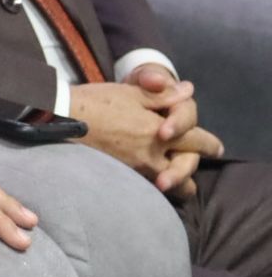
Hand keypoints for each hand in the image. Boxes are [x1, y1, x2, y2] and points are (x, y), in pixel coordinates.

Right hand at [70, 81, 223, 197]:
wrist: (60, 120)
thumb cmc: (95, 102)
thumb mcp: (131, 92)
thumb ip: (163, 95)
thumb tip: (188, 91)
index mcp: (160, 131)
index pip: (197, 140)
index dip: (208, 143)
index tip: (215, 148)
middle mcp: (153, 155)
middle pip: (188, 169)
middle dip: (193, 166)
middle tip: (195, 167)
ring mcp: (138, 169)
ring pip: (171, 185)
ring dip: (176, 179)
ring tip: (174, 177)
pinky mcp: (123, 176)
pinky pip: (149, 185)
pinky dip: (154, 182)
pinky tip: (149, 176)